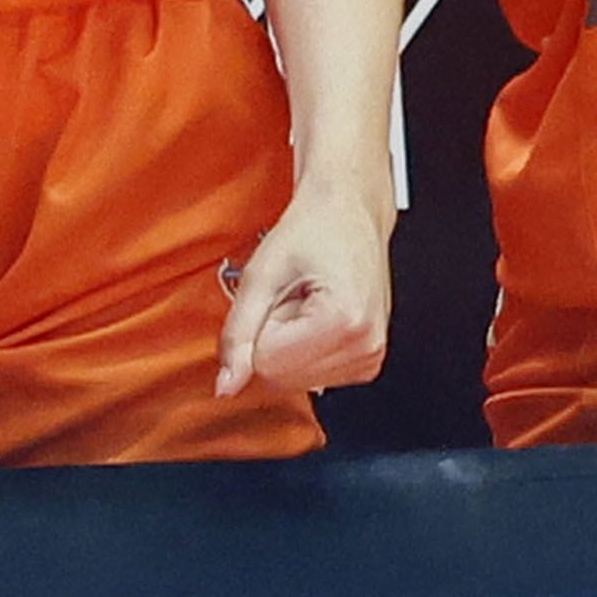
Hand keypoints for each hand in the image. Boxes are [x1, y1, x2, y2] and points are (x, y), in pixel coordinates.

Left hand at [214, 168, 390, 398]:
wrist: (349, 210)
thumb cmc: (314, 228)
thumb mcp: (261, 273)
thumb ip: (239, 333)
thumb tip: (226, 386)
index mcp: (345, 320)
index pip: (268, 364)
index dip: (261, 326)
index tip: (280, 294)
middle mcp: (366, 345)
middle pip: (283, 379)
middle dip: (274, 339)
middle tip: (294, 298)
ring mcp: (370, 356)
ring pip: (296, 383)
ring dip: (290, 345)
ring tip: (307, 304)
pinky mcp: (368, 361)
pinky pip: (313, 379)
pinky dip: (306, 350)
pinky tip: (318, 317)